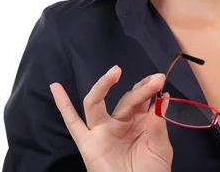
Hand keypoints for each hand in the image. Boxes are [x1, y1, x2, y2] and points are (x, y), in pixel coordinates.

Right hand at [50, 66, 172, 171]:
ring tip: (115, 71)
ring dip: (104, 85)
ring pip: (97, 103)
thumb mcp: (160, 147)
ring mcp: (102, 131)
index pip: (142, 98)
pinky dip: (62, 105)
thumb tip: (163, 96)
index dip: (150, 88)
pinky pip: (72, 123)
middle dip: (141, 89)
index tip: (160, 79)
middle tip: (155, 80)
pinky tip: (56, 87)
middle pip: (126, 99)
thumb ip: (158, 124)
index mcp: (139, 122)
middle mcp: (120, 122)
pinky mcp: (87, 143)